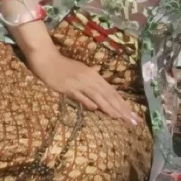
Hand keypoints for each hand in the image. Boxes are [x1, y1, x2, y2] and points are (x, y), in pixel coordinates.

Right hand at [12, 25, 141, 127]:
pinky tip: (95, 109)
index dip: (123, 104)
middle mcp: (90, 78)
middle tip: (133, 121)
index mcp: (94, 75)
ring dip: (109, 107)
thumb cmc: (64, 67)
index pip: (112, 92)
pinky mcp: (68, 87)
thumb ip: (91, 86)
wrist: (47, 59)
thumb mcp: (81, 74)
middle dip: (122, 108)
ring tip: (120, 117)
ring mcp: (79, 82)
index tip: (133, 115)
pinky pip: (80, 95)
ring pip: (97, 96)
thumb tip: (99, 101)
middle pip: (108, 95)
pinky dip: (88, 101)